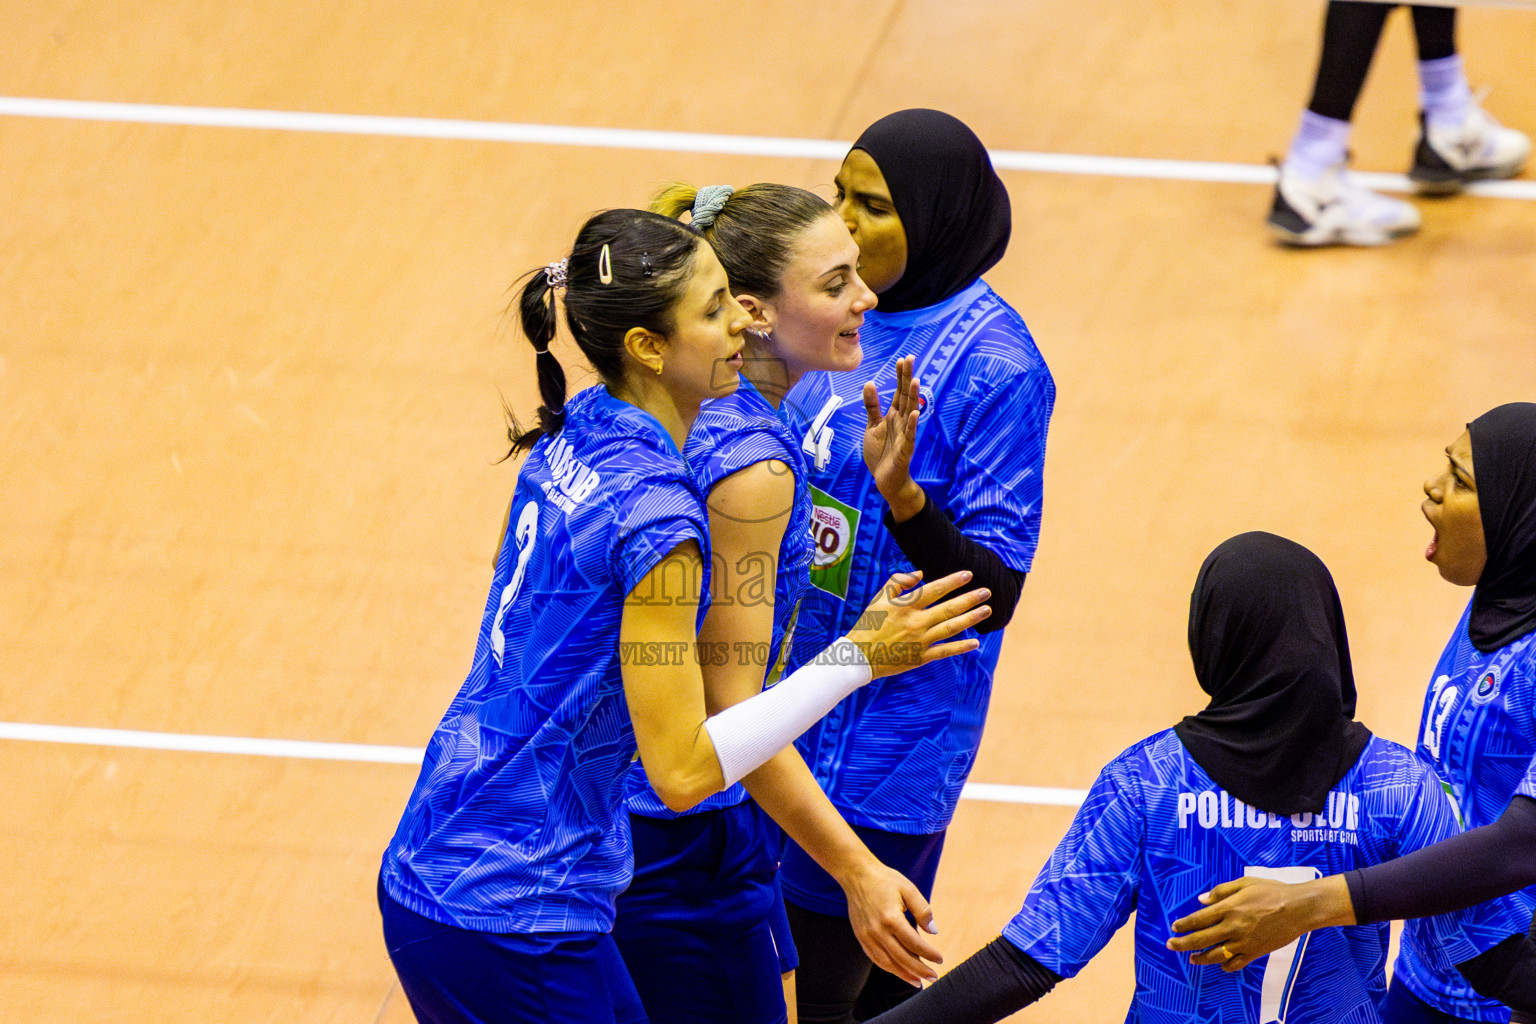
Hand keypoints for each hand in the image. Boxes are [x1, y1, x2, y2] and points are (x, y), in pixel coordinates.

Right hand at [841, 857, 943, 985]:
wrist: (856, 875)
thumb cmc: (885, 880)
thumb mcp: (909, 889)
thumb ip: (923, 910)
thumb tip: (933, 932)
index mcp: (891, 918)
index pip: (914, 943)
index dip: (928, 954)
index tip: (940, 959)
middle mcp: (877, 930)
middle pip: (901, 958)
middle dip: (919, 970)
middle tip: (933, 977)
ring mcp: (866, 935)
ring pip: (886, 963)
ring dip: (903, 974)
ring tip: (918, 982)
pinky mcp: (860, 937)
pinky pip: (875, 958)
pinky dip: (888, 968)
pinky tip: (899, 971)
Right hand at [847, 570, 989, 678]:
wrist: (859, 656)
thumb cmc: (868, 625)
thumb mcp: (878, 599)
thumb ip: (897, 582)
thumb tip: (920, 574)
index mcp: (905, 606)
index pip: (935, 590)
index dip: (953, 582)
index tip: (968, 574)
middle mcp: (916, 622)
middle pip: (949, 608)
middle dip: (970, 599)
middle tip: (987, 592)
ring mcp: (920, 641)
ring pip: (952, 628)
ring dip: (971, 619)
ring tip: (987, 610)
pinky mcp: (921, 657)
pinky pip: (945, 651)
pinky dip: (961, 647)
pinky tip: (975, 642)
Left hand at [862, 356, 924, 521]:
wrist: (885, 479)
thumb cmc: (881, 453)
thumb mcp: (872, 426)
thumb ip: (872, 406)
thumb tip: (869, 382)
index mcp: (894, 415)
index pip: (899, 391)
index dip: (900, 376)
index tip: (903, 358)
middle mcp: (901, 422)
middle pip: (906, 396)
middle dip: (907, 378)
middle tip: (910, 359)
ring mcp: (905, 435)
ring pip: (910, 413)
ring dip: (912, 397)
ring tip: (915, 380)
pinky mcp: (905, 450)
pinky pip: (909, 436)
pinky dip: (911, 425)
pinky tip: (913, 413)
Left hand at [1165, 875, 1352, 971]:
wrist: (1299, 908)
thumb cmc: (1272, 891)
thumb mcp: (1244, 883)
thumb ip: (1220, 891)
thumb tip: (1201, 900)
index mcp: (1229, 908)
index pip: (1198, 919)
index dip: (1183, 925)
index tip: (1174, 927)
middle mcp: (1233, 927)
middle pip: (1201, 939)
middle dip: (1182, 943)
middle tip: (1170, 945)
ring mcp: (1244, 942)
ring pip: (1216, 955)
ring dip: (1200, 958)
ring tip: (1191, 958)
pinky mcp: (1256, 952)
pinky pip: (1236, 964)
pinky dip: (1225, 965)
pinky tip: (1219, 963)